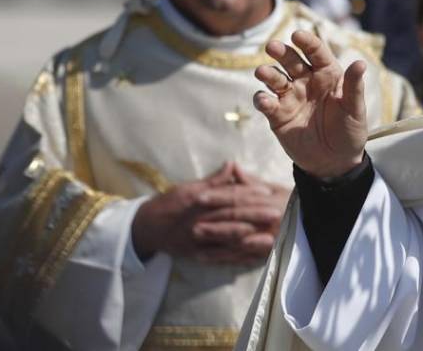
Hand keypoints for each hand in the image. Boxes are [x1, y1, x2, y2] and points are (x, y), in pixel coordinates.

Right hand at [132, 162, 285, 263]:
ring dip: (249, 238)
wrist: (147, 228)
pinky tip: (252, 257)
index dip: (248, 193)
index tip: (266, 191)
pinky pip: (219, 257)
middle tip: (276, 213)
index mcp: (198, 200)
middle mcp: (198, 219)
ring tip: (269, 236)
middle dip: (255, 215)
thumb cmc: (170, 204)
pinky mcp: (197, 254)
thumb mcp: (189, 188)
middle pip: (231, 216)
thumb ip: (214, 180)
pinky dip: (236, 257)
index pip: (227, 195)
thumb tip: (232, 165)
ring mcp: (198, 239)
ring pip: (226, 238)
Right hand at [253, 30, 368, 178]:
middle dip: (281, 52)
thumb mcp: (354, 110)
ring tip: (262, 73)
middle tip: (272, 46)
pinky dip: (262, 100)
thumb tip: (360, 63)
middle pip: (291, 61)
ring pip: (275, 79)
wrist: (334, 162)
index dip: (307, 42)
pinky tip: (264, 101)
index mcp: (327, 74)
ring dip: (267, 73)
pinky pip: (266, 103)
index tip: (297, 35)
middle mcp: (306, 81)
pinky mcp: (277, 115)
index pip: (316, 53)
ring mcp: (290, 97)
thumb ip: (354, 87)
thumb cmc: (349, 131)